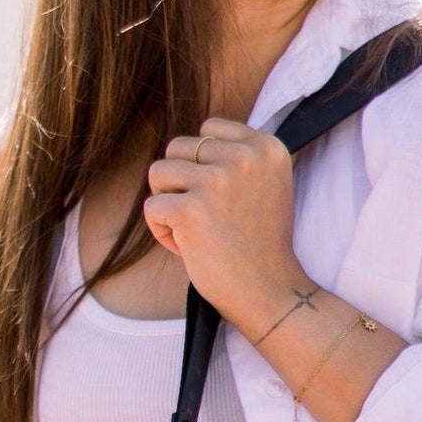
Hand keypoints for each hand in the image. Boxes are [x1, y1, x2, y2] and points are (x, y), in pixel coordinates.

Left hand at [143, 118, 303, 333]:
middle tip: (205, 217)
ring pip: (158, 172)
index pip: (209, 129)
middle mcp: (244, 156)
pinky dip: (161, 231)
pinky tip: (188, 248)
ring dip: (168, 203)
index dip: (203, 163)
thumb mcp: (266, 184)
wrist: (270, 291)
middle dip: (180, 182)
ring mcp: (217, 181)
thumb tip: (188, 145)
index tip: (223, 197)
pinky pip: (152, 206)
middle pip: (178, 147)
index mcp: (267, 146)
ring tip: (194, 230)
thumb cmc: (260, 244)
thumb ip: (238, 157)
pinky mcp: (190, 209)